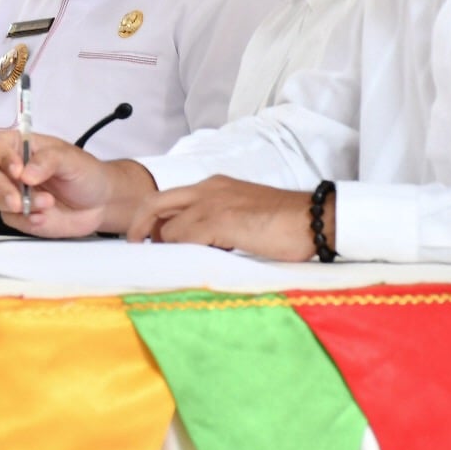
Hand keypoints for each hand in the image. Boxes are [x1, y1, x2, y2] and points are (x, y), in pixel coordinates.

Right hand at [0, 130, 128, 237]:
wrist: (100, 203)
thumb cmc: (85, 173)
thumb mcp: (72, 159)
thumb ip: (48, 160)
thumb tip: (26, 172)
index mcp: (20, 146)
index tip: (17, 169)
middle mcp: (11, 169)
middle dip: (0, 188)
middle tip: (18, 199)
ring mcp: (13, 193)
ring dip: (20, 205)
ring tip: (48, 204)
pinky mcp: (19, 215)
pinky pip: (11, 219)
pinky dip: (26, 220)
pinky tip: (44, 216)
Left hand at [123, 176, 328, 260]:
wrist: (315, 219)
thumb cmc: (286, 223)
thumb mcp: (243, 216)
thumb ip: (218, 224)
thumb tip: (198, 245)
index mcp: (214, 185)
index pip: (170, 198)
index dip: (154, 219)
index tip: (149, 239)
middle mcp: (208, 189)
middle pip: (156, 202)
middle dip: (139, 225)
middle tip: (135, 246)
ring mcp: (213, 203)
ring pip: (169, 225)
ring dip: (163, 246)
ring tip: (162, 263)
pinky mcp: (221, 221)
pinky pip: (186, 237)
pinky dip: (179, 252)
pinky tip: (182, 264)